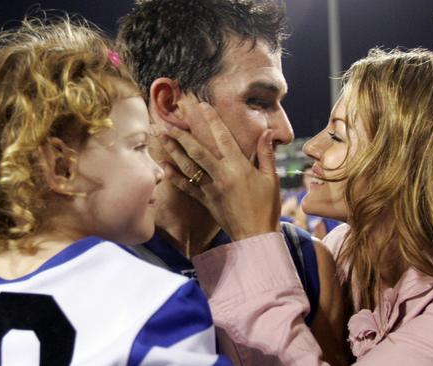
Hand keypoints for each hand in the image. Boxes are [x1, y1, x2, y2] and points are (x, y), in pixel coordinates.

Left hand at [159, 101, 279, 240]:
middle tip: (168, 121)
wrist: (256, 235)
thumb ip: (266, 153)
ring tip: (162, 137)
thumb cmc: (267, 207)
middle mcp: (221, 175)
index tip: (202, 106)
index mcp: (238, 166)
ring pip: (188, 166)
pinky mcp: (205, 201)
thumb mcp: (271, 178)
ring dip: (173, 151)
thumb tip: (267, 132)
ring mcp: (211, 188)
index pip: (223, 137)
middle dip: (182, 134)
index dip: (212, 120)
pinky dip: (174, 177)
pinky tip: (164, 166)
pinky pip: (186, 187)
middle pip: (198, 150)